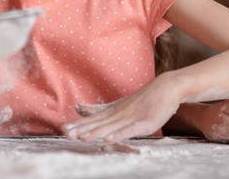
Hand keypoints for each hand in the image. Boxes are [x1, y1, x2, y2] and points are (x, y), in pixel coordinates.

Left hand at [62, 77, 179, 143]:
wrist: (165, 88)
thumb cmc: (143, 99)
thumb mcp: (118, 105)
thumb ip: (99, 109)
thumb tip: (79, 108)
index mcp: (113, 111)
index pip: (92, 119)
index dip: (78, 124)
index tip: (63, 129)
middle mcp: (119, 114)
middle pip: (98, 123)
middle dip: (82, 129)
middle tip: (66, 133)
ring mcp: (131, 118)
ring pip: (110, 127)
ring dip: (96, 132)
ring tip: (82, 137)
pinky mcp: (144, 123)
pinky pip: (129, 130)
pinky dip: (119, 134)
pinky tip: (108, 138)